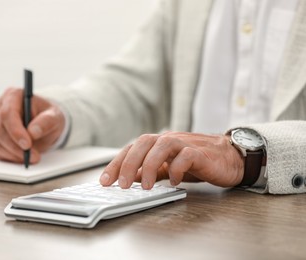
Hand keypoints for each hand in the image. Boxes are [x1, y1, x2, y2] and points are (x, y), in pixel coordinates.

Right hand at [0, 87, 65, 163]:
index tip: (27, 144)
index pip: (7, 113)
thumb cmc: (48, 117)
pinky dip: (9, 157)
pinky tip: (22, 158)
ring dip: (13, 153)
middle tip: (33, 156)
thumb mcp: (54, 117)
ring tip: (31, 158)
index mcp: (13, 96)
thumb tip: (33, 131)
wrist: (45, 124)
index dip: (16, 131)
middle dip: (16, 146)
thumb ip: (46, 121)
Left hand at [99, 132, 243, 188]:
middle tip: (122, 185)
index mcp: (158, 144)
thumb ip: (149, 171)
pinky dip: (177, 168)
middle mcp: (169, 140)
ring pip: (163, 145)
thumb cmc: (196, 162)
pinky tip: (173, 181)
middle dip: (129, 163)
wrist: (228, 158)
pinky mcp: (201, 153)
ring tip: (146, 186)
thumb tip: (128, 179)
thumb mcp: (167, 167)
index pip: (132, 148)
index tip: (105, 181)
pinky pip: (186, 156)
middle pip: (144, 142)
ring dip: (150, 165)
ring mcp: (185, 144)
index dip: (116, 164)